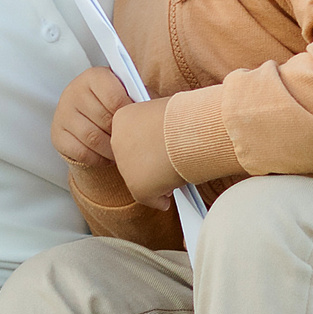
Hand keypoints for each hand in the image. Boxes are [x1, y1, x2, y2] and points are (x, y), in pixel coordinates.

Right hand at [52, 67, 132, 167]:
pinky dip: (98, 158)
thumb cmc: (115, 101)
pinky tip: (108, 156)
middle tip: (135, 141)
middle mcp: (74, 92)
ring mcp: (63, 113)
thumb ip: (139, 97)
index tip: (140, 123)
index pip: (114, 97)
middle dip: (122, 134)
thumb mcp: (127, 91)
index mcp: (94, 77)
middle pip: (103, 119)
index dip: (130, 114)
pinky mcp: (57, 134)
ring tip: (124, 152)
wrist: (87, 111)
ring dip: (112, 149)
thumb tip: (156, 111)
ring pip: (92, 138)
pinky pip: (80, 152)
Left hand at [111, 96, 182, 210]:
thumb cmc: (188, 116)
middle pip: (133, 159)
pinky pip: (149, 198)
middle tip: (168, 166)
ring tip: (174, 178)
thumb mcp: (168, 113)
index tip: (161, 148)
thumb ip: (160, 125)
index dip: (148, 145)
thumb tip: (168, 136)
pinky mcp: (137, 186)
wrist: (194, 128)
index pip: (132, 137)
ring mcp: (126, 165)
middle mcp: (118, 141)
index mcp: (122, 119)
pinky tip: (170, 197)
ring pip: (140, 179)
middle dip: (150, 165)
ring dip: (155, 181)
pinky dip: (160, 201)